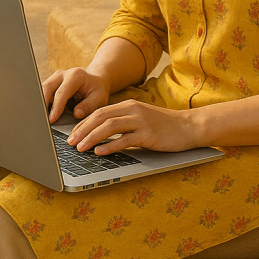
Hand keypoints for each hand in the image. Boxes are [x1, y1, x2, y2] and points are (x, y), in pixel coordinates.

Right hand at [42, 67, 109, 123]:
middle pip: (47, 88)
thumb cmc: (96, 90)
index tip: (52, 119)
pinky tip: (43, 113)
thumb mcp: (99, 98)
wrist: (94, 82)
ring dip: (40, 103)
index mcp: (76, 75)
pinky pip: (43, 92)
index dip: (56, 107)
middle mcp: (63, 74)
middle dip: (43, 104)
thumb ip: (89, 106)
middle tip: (42, 119)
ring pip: (42, 89)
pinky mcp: (51, 83)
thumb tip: (76, 114)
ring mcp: (55, 78)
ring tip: (41, 118)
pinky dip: (42, 103)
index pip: (62, 92)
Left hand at [67, 99, 195, 154]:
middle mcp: (132, 110)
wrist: (189, 127)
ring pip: (109, 126)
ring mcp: (140, 121)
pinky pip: (124, 139)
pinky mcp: (148, 134)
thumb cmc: (164, 126)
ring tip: (80, 148)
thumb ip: (123, 123)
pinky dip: (109, 146)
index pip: (99, 112)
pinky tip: (100, 152)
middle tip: (70, 142)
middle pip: (100, 117)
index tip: (72, 134)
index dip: (83, 123)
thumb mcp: (141, 119)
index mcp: (128, 105)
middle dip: (82, 129)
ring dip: (91, 137)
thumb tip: (101, 135)